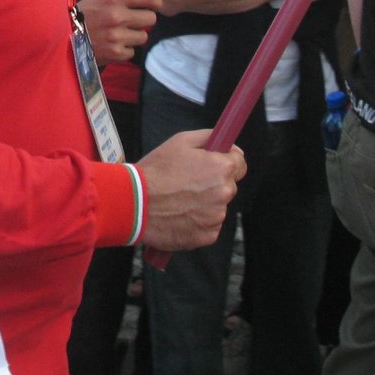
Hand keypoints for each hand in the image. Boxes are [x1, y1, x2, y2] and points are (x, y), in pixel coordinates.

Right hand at [79, 0, 160, 65]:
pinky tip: (112, 44)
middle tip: (133, 20)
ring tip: (119, 34)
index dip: (156, 1)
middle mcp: (117, 17)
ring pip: (143, 36)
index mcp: (114, 0)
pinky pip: (132, 51)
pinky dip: (124, 50)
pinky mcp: (115, 53)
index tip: (155, 5)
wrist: (63, 38)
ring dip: (134, 36)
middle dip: (144, 20)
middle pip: (151, 18)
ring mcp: (116, 37)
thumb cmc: (83, 15)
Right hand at [135, 129, 245, 250]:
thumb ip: (209, 138)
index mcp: (221, 168)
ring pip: (217, 207)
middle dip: (212, 183)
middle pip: (227, 186)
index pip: (240, 164)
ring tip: (178, 201)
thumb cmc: (155, 170)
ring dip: (204, 204)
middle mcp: (224, 193)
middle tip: (187, 183)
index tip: (213, 164)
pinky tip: (178, 215)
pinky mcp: (206, 236)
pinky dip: (197, 222)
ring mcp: (216, 217)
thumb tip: (230, 145)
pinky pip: (208, 226)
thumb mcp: (180, 141)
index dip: (227, 162)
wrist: (134, 202)